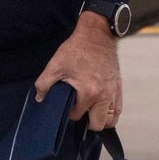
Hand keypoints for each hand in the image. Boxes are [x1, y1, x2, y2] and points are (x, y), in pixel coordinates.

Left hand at [34, 13, 122, 131]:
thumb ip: (44, 84)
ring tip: (90, 112)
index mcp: (89, 92)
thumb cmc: (77, 49)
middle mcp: (105, 95)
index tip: (66, 105)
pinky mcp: (119, 87)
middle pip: (98, 124)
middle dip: (86, 122)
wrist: (97, 35)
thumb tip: (40, 98)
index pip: (77, 116)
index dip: (69, 113)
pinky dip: (111, 113)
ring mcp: (114, 92)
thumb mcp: (55, 65)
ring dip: (100, 119)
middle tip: (79, 111)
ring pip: (111, 119)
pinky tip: (101, 109)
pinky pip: (118, 109)